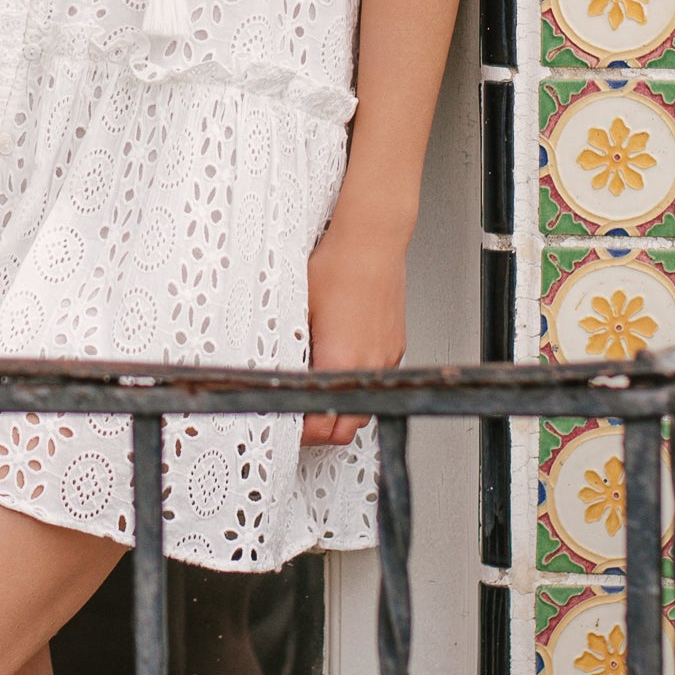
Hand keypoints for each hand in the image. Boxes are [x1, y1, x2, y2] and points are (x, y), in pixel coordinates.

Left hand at [300, 232, 407, 446]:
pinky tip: (343, 366)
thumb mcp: (299, 312)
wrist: (372, 242)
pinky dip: (358, 385)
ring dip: (343, 409)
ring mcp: (386, 358)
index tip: (288, 424)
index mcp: (340, 363)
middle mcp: (368, 366)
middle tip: (301, 418)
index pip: (322, 426)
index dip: (302, 432)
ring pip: (365, 406)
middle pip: (347, 428)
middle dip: (323, 430)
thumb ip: (292, 355)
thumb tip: (279, 377)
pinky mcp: (395, 346)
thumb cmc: (336, 267)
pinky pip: (376, 380)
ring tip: (320, 393)